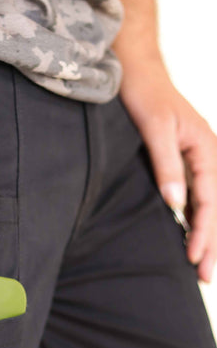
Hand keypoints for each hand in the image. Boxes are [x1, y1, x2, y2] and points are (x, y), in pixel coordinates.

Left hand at [118, 57, 216, 282]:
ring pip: (209, 205)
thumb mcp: (155, 130)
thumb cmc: (145, 95)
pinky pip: (198, 196)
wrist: (137, 69)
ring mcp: (198, 159)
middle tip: (207, 277)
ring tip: (204, 265)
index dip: (203, 232)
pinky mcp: (185, 161)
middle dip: (212, 243)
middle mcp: (207, 156)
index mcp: (206, 150)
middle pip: (214, 208)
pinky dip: (196, 219)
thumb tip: (175, 205)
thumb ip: (166, 167)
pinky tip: (191, 236)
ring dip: (207, 235)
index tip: (193, 258)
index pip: (209, 201)